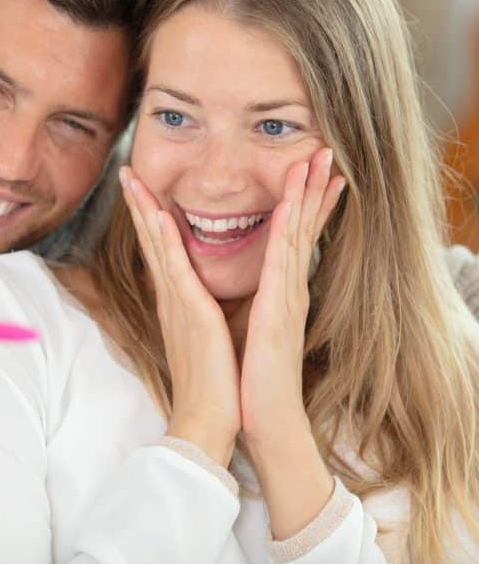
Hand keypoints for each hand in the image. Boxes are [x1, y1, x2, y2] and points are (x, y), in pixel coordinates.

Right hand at [120, 167, 240, 465]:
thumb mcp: (208, 336)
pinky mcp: (191, 314)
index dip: (149, 217)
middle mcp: (171, 297)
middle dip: (138, 202)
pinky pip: (176, 271)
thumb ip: (200, 310)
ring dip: (145, 208)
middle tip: (127, 169)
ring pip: (157, 246)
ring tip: (133, 177)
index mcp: (178, 301)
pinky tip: (158, 216)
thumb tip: (203, 296)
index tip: (142, 188)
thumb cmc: (214, 383)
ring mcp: (177, 303)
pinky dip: (165, 242)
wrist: (209, 420)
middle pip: (150, 240)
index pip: (160, 250)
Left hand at [240, 148, 344, 446]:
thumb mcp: (248, 325)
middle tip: (323, 151)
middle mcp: (287, 290)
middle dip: (311, 188)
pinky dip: (284, 231)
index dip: (304, 202)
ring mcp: (286, 299)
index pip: (292, 236)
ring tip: (313, 161)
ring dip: (303, 196)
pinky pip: (281, 264)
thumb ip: (251, 297)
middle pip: (300, 227)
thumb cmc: (250, 376)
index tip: (310, 170)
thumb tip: (245, 281)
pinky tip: (288, 206)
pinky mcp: (277, 312)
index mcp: (278, 291)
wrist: (258, 418)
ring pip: (295, 236)